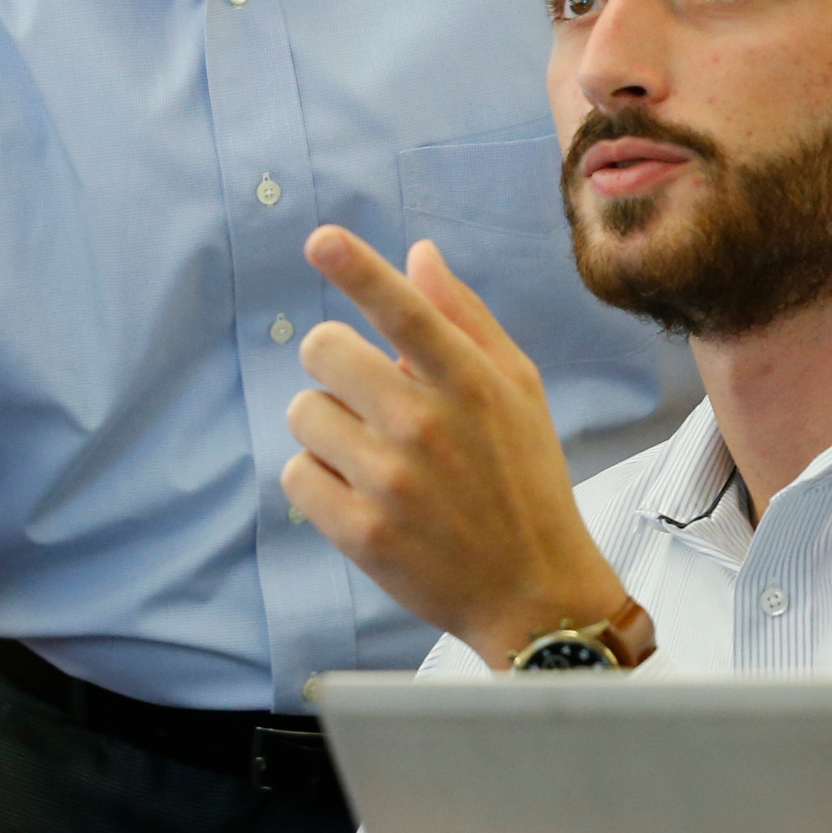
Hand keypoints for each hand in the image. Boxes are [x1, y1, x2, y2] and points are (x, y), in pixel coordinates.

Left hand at [283, 226, 633, 666]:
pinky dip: (318, 481)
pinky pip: (296, 474)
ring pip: (304, 412)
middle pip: (323, 350)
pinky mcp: (360, 533)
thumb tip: (418, 254)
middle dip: (335, 364)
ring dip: (328, 427)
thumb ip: (465, 319)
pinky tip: (359, 495)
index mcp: (470, 382)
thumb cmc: (526, 480)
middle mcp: (427, 425)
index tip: (321, 239)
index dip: (357, 268)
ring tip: (372, 455)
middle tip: (365, 394)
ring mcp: (391, 482)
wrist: (535, 593)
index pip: (404, 310)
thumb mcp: (519, 390)